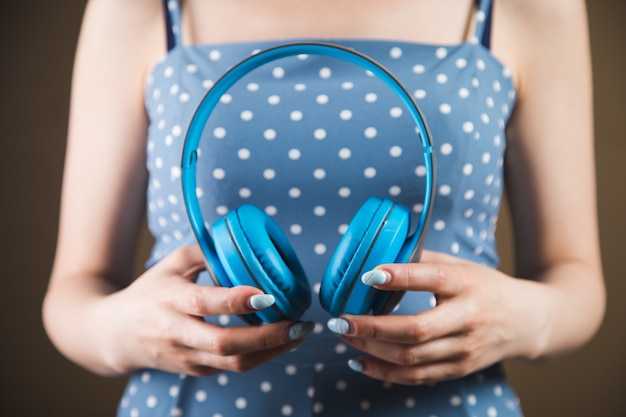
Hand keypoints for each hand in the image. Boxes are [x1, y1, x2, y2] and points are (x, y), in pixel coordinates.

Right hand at [91, 245, 313, 375]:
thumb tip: (243, 245)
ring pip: (234, 363)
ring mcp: (185, 357)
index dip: (238, 302)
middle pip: (226, 343)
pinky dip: (261, 356)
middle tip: (299, 322)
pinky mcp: (194, 371)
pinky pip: (232, 367)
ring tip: (300, 332)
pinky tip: (280, 340)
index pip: (206, 303)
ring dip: (273, 350)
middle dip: (269, 336)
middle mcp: (176, 332)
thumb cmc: (148, 293)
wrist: (114, 336)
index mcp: (170, 300)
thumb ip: (205, 252)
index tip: (268, 295)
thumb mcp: (170, 264)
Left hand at [327, 250, 551, 384]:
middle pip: (415, 329)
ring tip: (345, 336)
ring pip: (410, 357)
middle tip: (340, 321)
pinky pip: (416, 377)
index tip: (368, 276)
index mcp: (467, 285)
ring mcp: (463, 349)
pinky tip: (360, 361)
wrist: (528, 322)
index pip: (432, 279)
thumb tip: (382, 251)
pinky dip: (384, 372)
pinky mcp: (458, 369)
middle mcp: (467, 319)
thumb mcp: (462, 266)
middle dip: (371, 327)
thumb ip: (425, 259)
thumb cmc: (487, 287)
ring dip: (371, 349)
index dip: (399, 277)